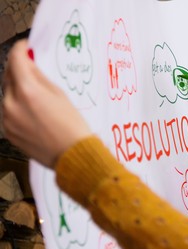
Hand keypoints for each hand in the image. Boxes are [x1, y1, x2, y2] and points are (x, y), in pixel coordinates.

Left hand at [2, 39, 91, 167]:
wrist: (72, 155)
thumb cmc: (73, 126)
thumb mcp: (60, 95)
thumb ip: (40, 78)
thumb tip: (29, 64)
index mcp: (27, 91)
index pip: (15, 60)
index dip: (20, 49)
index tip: (25, 47)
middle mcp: (12, 104)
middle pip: (9, 77)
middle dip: (18, 70)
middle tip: (31, 67)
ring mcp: (8, 119)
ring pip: (8, 96)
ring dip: (17, 90)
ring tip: (35, 94)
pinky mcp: (8, 132)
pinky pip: (9, 112)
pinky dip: (17, 107)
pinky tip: (33, 111)